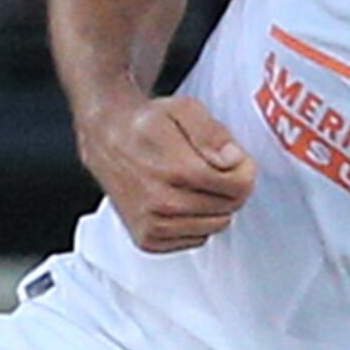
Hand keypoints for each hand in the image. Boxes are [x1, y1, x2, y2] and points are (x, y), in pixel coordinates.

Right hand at [83, 93, 255, 253]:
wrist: (105, 138)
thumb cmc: (145, 125)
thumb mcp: (184, 110)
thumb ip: (213, 133)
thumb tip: (233, 160)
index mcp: (174, 170)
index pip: (238, 186)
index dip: (244, 170)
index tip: (234, 160)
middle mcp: (161, 202)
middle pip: (229, 207)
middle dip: (230, 187)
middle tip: (212, 168)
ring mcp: (152, 224)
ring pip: (216, 226)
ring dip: (214, 206)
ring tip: (194, 183)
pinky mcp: (147, 239)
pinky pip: (197, 239)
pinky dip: (197, 222)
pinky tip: (181, 200)